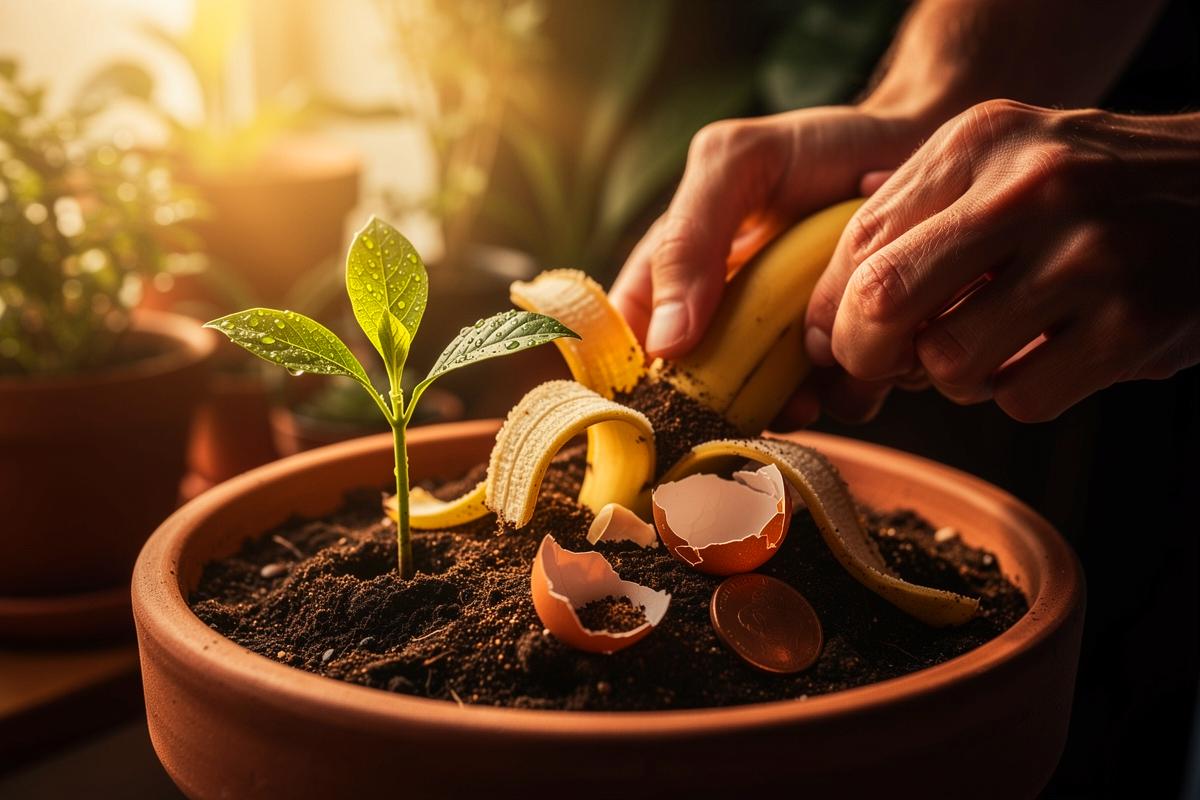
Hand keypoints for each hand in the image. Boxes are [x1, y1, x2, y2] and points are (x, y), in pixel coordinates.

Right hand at [609, 105, 922, 425]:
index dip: (636, 379)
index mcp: (679, 275)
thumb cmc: (819, 147)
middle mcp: (725, 319)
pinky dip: (848, 394)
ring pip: (768, 407)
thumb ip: (689, 237)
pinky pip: (836, 401)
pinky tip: (866, 365)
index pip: (632, 341)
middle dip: (724, 404)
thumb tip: (664, 344)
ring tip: (814, 382)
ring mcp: (784, 345)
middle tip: (750, 399)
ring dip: (789, 404)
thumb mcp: (736, 164)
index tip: (662, 398)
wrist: (916, 144)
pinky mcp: (844, 361)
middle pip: (699, 392)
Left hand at [806, 100, 1199, 421]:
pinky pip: (1020, 399)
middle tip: (881, 366)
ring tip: (993, 343)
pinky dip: (1020, 391)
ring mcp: (1090, 255)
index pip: (859, 242)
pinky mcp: (1135, 323)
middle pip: (885, 301)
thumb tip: (820, 320)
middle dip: (864, 353)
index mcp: (980, 143)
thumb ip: (908, 219)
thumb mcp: (995, 165)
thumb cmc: (1085, 188)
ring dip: (955, 375)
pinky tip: (1051, 352)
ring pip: (950, 364)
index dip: (829, 311)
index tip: (833, 342)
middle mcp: (1033, 188)